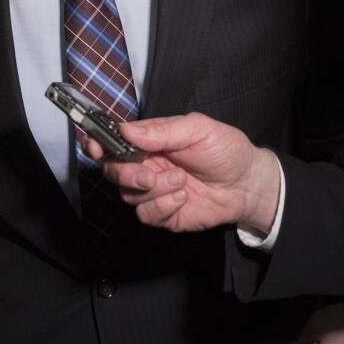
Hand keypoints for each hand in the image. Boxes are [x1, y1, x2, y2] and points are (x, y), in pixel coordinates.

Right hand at [83, 113, 279, 234]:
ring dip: (155, 191)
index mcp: (149, 141)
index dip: (98, 144)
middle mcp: (146, 166)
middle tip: (149, 175)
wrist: (247, 184)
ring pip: (129, 196)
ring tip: (181, 181)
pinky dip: (164, 207)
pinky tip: (184, 197)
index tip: (95, 147)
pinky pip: (147, 215)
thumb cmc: (225, 150)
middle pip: (113, 172)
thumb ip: (162, 130)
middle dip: (126, 174)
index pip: (113, 141)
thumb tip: (127, 129)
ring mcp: (153, 191)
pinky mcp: (163, 214)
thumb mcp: (198, 129)